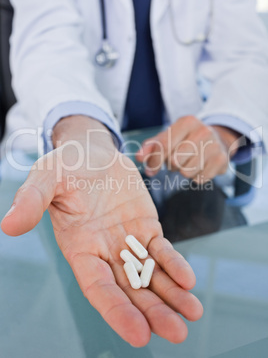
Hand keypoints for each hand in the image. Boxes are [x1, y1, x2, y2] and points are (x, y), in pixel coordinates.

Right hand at [1, 116, 202, 346]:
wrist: (93, 153)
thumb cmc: (67, 165)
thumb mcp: (45, 177)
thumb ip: (31, 200)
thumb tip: (9, 225)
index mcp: (79, 248)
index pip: (98, 288)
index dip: (117, 311)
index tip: (139, 335)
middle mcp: (105, 252)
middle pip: (130, 289)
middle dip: (152, 312)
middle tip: (176, 333)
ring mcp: (128, 241)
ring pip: (151, 275)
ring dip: (170, 295)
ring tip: (192, 313)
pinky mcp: (146, 227)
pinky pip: (162, 251)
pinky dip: (175, 266)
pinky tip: (189, 281)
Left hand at [136, 116, 240, 182]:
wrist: (218, 140)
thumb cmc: (186, 140)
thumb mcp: (168, 138)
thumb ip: (150, 147)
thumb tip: (138, 157)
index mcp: (187, 122)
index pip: (164, 145)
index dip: (154, 161)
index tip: (150, 170)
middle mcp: (204, 130)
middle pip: (175, 160)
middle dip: (171, 165)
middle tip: (175, 160)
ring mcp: (215, 145)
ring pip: (186, 171)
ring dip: (183, 172)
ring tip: (188, 162)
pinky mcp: (222, 161)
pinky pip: (199, 179)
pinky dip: (195, 177)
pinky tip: (199, 167)